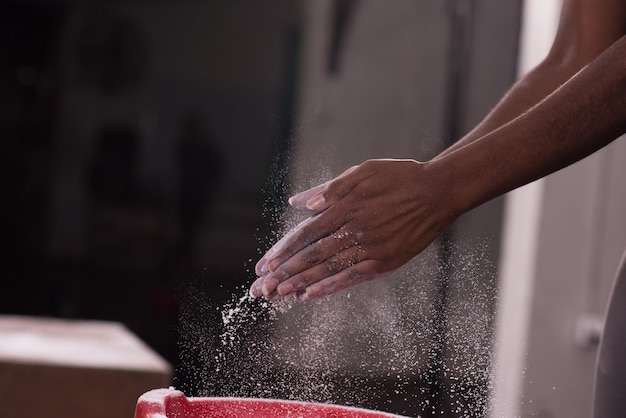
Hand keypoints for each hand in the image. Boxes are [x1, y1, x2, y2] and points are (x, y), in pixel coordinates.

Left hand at [249, 158, 456, 300]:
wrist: (439, 192)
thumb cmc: (400, 177)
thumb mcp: (363, 171)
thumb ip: (330, 188)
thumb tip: (299, 203)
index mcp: (346, 207)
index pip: (306, 233)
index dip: (282, 250)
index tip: (263, 264)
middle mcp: (354, 231)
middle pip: (311, 256)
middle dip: (282, 273)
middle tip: (259, 289)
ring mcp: (370, 249)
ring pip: (327, 270)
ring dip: (298, 284)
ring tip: (276, 296)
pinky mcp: (385, 262)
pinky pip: (351, 278)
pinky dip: (329, 287)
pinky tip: (309, 296)